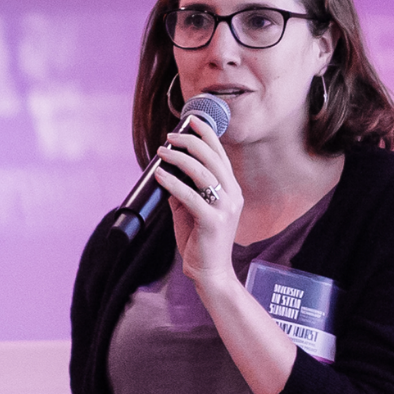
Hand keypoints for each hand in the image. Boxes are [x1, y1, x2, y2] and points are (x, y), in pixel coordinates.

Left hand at [154, 115, 243, 289]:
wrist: (210, 273)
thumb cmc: (200, 241)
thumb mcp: (190, 211)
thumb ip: (182, 191)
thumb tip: (166, 171)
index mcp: (231, 190)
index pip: (220, 155)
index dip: (207, 134)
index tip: (191, 121)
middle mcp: (233, 195)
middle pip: (213, 158)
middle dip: (191, 142)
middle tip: (170, 137)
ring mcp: (226, 208)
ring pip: (203, 173)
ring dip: (179, 158)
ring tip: (162, 152)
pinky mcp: (213, 222)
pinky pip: (190, 196)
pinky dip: (173, 183)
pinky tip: (160, 175)